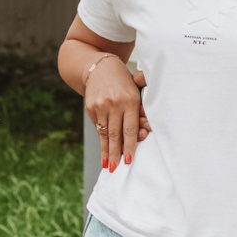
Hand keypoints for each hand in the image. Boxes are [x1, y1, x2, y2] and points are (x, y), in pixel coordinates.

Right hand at [86, 55, 149, 171]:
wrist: (100, 67)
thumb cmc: (124, 81)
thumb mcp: (136, 89)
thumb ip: (141, 108)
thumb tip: (145, 130)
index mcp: (130, 100)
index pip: (130, 128)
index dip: (130, 145)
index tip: (130, 159)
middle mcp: (114, 103)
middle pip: (116, 134)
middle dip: (117, 153)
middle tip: (117, 169)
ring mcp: (101, 106)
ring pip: (105, 133)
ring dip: (107, 151)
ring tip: (108, 166)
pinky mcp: (91, 107)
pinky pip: (98, 128)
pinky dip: (101, 142)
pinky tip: (103, 153)